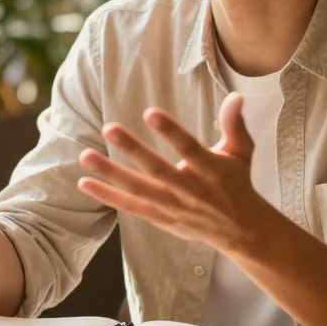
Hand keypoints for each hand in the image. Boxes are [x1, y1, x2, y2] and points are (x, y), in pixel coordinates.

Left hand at [76, 93, 270, 252]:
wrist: (239, 229)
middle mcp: (190, 189)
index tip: (150, 112)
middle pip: (157, 169)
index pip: (189, 148)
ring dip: (111, 173)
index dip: (171, 132)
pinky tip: (85, 183)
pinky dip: (108, 196)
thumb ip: (234, 124)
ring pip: (139, 189)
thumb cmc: (237, 182)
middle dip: (133, 149)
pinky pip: (131, 207)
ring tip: (85, 156)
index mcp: (211, 170)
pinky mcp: (161, 217)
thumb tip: (236, 96)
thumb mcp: (241, 152)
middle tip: (109, 128)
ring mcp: (173, 206)